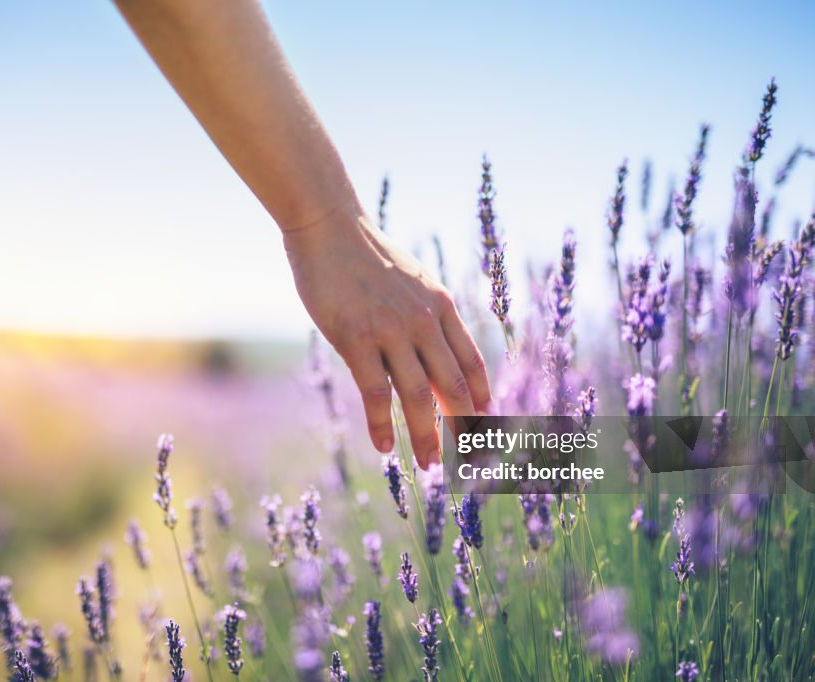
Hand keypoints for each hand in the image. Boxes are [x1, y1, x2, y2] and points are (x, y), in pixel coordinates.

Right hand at [284, 207, 491, 468]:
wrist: (329, 227)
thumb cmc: (367, 256)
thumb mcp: (412, 281)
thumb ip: (427, 316)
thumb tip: (436, 353)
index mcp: (441, 307)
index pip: (472, 363)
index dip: (481, 399)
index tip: (485, 425)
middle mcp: (423, 321)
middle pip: (453, 386)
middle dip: (463, 427)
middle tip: (467, 458)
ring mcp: (390, 330)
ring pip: (418, 397)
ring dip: (427, 436)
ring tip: (430, 464)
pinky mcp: (356, 339)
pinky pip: (376, 393)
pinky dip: (382, 425)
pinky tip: (384, 447)